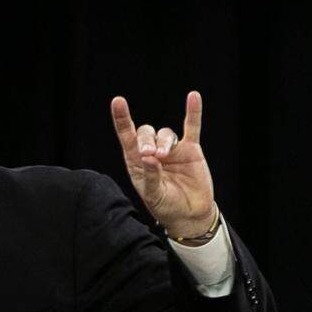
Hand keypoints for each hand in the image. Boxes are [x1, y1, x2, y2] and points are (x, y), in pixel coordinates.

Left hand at [110, 91, 215, 239]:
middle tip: (149, 154)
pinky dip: (193, 112)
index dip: (122, 120)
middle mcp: (152, 153)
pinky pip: (192, 127)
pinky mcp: (191, 150)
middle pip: (145, 132)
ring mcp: (172, 150)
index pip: (127, 138)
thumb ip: (150, 176)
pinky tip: (193, 97)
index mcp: (137, 164)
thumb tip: (148, 157)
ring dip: (164, 141)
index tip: (118, 102)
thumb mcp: (153, 195)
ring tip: (164, 156)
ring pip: (165, 133)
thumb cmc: (166, 206)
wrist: (189, 214)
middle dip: (145, 140)